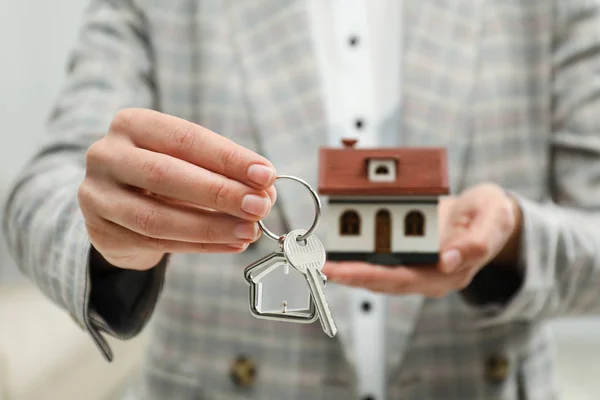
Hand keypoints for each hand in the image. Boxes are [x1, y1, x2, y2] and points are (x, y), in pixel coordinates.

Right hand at [78, 108, 275, 269]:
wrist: (117, 205)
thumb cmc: (164, 175)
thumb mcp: (189, 162)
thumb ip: (222, 172)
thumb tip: (266, 190)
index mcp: (133, 124)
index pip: (186, 139)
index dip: (228, 158)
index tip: (266, 174)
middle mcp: (107, 154)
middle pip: (166, 175)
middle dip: (220, 192)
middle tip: (260, 206)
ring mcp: (98, 194)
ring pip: (157, 217)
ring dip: (211, 227)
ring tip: (248, 231)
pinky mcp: (100, 230)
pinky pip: (155, 243)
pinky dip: (200, 246)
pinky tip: (231, 244)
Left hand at [322, 183, 521, 296]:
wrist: (487, 215)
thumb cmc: (491, 216)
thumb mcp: (494, 220)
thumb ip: (476, 242)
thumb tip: (448, 261)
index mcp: (447, 273)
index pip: (401, 279)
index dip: (368, 276)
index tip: (340, 271)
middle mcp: (426, 276)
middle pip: (381, 280)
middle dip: (347, 274)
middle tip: (317, 266)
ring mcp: (415, 267)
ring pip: (375, 272)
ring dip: (346, 266)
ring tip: (316, 259)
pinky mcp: (407, 255)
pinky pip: (378, 257)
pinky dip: (356, 253)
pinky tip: (336, 248)